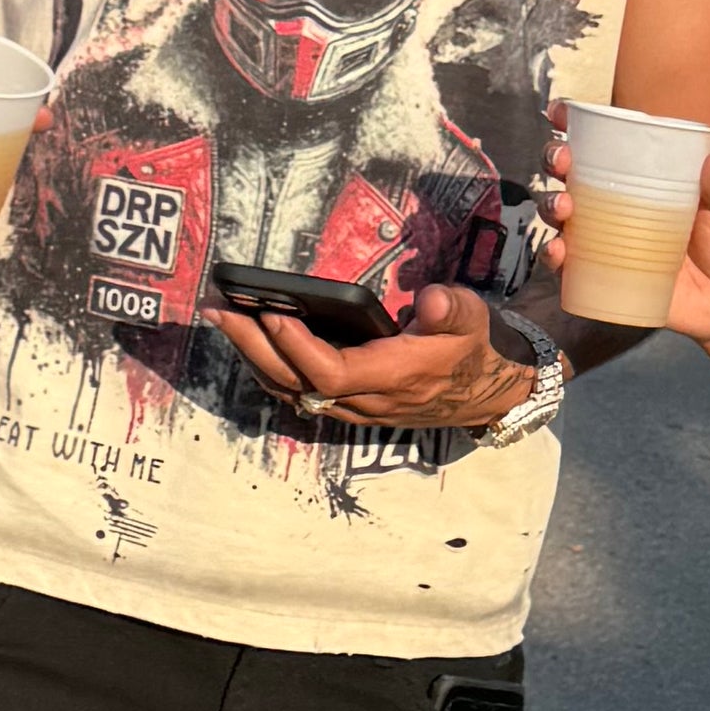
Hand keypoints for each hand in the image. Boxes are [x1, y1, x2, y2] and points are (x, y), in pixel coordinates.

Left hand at [210, 282, 538, 429]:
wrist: (489, 392)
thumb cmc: (475, 349)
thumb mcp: (475, 320)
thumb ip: (453, 309)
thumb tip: (430, 302)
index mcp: (397, 377)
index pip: (334, 372)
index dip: (298, 348)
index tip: (271, 313)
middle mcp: (370, 400)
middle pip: (298, 384)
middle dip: (254, 347)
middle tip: (220, 310)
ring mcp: (357, 408)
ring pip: (293, 392)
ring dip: (253, 358)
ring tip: (224, 319)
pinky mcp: (351, 405)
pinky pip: (301, 393)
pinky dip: (270, 369)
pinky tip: (251, 343)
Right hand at [546, 142, 709, 351]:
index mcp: (643, 177)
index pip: (604, 144)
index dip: (574, 124)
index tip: (561, 112)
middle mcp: (615, 202)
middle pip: (570, 172)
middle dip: (555, 158)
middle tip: (563, 161)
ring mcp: (605, 239)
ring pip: (561, 214)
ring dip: (551, 204)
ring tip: (565, 208)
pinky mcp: (601, 274)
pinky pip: (568, 264)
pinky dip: (555, 255)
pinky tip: (559, 251)